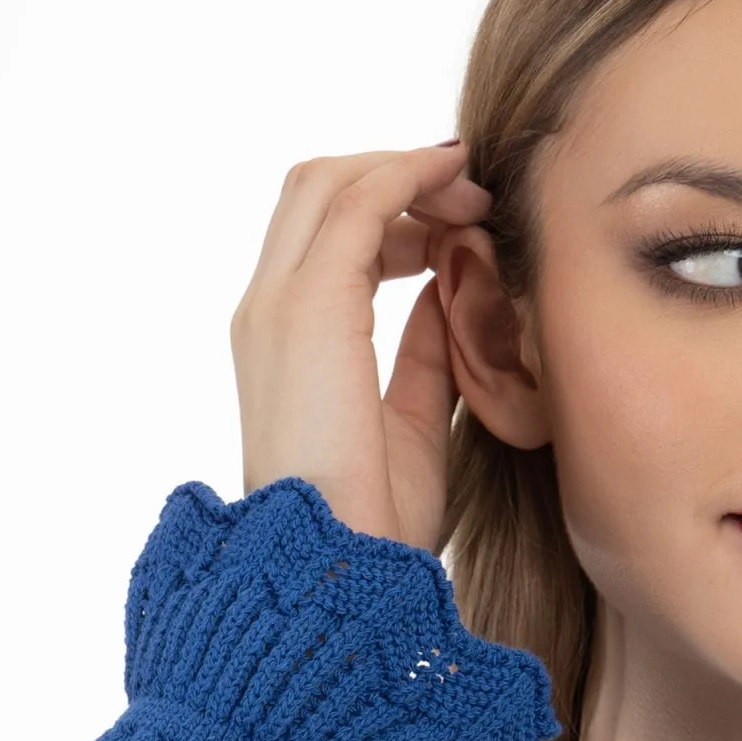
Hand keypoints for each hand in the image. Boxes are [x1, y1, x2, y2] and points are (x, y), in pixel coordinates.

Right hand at [229, 140, 493, 550]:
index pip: (319, 235)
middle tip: (470, 195)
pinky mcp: (309, 307)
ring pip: (331, 181)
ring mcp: (279, 306)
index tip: (455, 221)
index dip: (388, 210)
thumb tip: (448, 290)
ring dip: (409, 172)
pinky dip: (412, 178)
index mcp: (280, 343)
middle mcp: (265, 313)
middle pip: (315, 189)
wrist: (343, 568)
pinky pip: (360, 202)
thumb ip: (424, 351)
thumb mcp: (413, 420)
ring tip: (475, 194)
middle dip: (395, 175)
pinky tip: (464, 190)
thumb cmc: (377, 522)